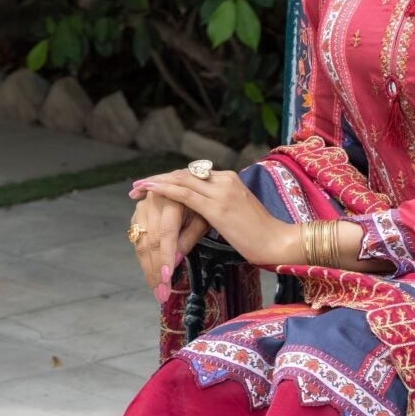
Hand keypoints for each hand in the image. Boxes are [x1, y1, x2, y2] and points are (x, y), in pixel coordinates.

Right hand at [127, 188, 205, 300]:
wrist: (190, 186)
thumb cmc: (201, 205)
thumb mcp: (202, 219)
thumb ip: (189, 237)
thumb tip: (174, 260)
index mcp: (173, 198)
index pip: (166, 233)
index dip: (165, 256)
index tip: (167, 279)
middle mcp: (153, 202)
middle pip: (151, 241)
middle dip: (156, 270)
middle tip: (162, 294)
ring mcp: (142, 208)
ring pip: (141, 243)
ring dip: (148, 269)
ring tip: (157, 290)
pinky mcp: (137, 215)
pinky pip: (138, 241)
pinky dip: (144, 260)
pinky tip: (152, 276)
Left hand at [132, 167, 304, 271]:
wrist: (278, 242)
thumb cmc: (260, 235)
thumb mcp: (237, 214)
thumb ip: (220, 207)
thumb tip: (200, 212)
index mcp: (231, 180)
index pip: (194, 174)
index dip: (171, 177)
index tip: (153, 184)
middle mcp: (225, 180)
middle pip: (184, 173)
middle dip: (159, 178)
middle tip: (137, 185)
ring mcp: (221, 191)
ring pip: (181, 180)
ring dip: (155, 182)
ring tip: (137, 187)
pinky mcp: (217, 206)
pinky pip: (184, 194)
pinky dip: (163, 190)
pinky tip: (149, 190)